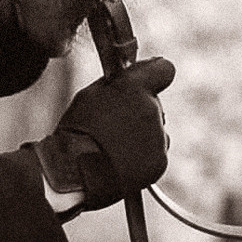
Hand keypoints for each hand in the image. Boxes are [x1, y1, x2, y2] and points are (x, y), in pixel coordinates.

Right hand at [28, 57, 172, 213]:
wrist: (77, 173)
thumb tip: (126, 78)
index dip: (155, 74)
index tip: (145, 83)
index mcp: (134, 88)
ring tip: (114, 147)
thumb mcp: (88, 95)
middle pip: (154, 104)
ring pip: (155, 130)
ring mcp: (159, 137)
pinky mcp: (160, 161)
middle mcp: (152, 109)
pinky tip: (121, 161)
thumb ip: (115, 84)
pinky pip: (155, 153)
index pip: (164, 69)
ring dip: (141, 135)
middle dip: (138, 110)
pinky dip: (142, 157)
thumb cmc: (77, 132)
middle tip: (113, 124)